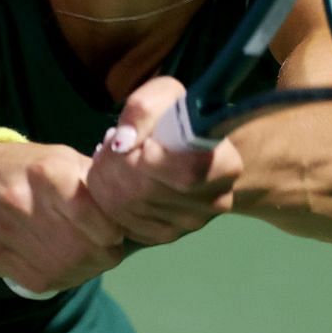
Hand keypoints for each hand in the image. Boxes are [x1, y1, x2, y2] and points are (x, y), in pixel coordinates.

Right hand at [0, 141, 126, 295]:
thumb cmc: (29, 168)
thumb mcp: (63, 160)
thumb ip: (94, 183)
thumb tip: (129, 211)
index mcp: (47, 172)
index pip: (90, 215)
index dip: (111, 233)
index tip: (115, 234)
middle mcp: (21, 199)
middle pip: (77, 248)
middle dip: (101, 257)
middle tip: (107, 254)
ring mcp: (1, 228)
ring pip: (58, 269)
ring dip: (82, 273)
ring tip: (88, 262)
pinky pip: (36, 281)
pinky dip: (59, 281)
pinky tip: (65, 270)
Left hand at [88, 77, 242, 245]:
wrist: (190, 150)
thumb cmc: (178, 117)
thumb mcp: (166, 96)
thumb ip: (145, 109)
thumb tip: (123, 142)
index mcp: (225, 166)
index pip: (186, 173)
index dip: (152, 158)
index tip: (142, 142)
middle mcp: (212, 203)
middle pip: (146, 191)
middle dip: (115, 162)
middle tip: (112, 141)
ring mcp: (187, 225)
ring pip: (125, 206)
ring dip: (105, 175)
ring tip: (113, 155)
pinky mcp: (162, 236)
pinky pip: (118, 220)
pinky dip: (105, 195)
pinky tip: (115, 176)